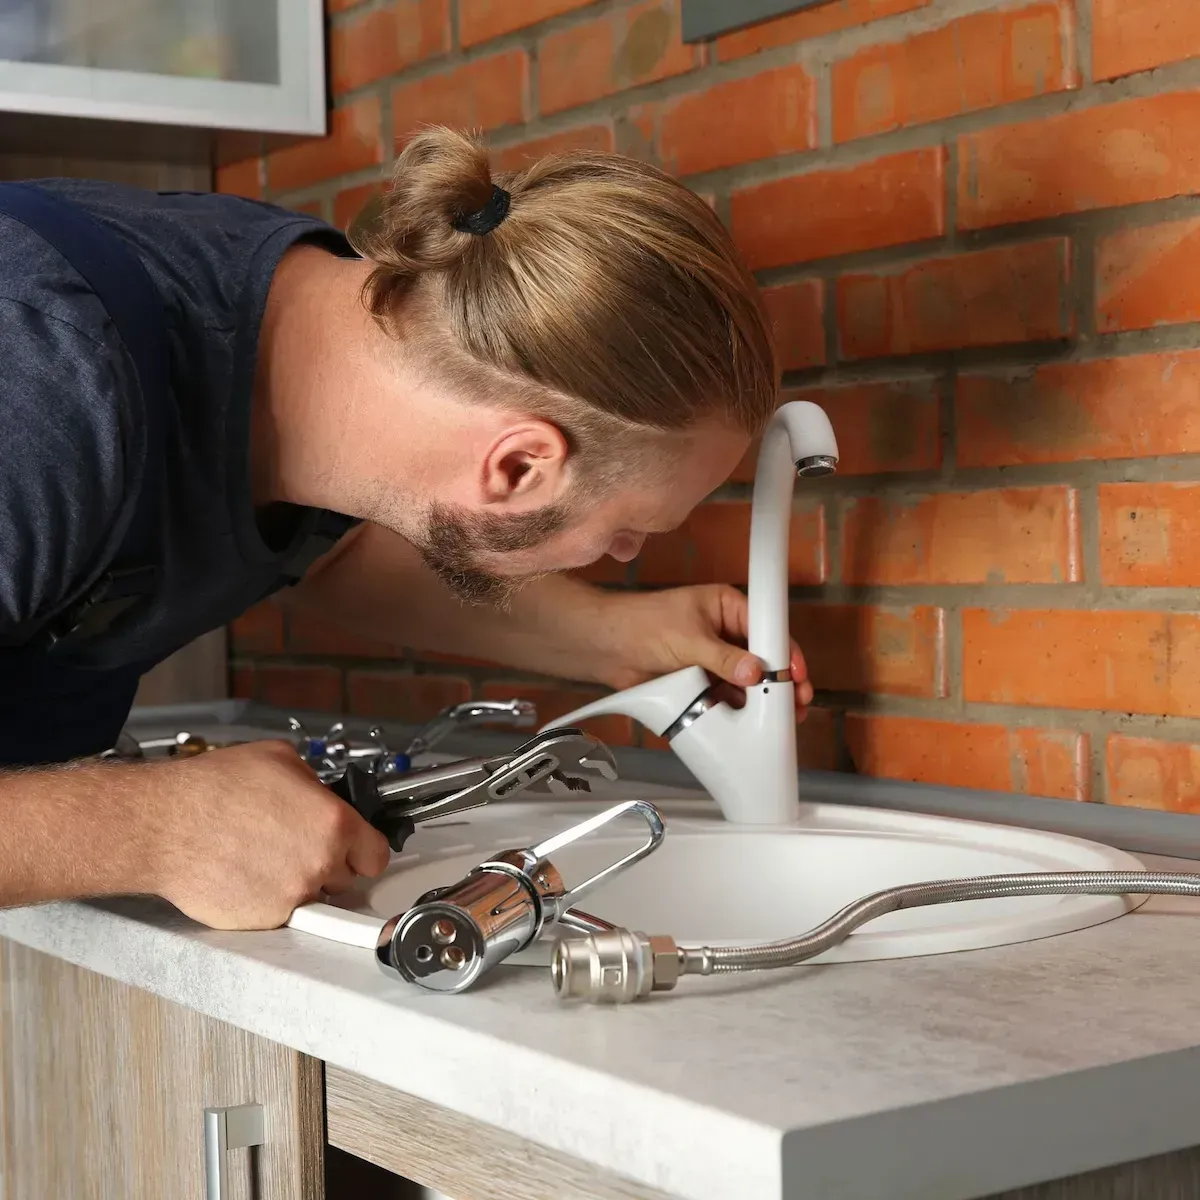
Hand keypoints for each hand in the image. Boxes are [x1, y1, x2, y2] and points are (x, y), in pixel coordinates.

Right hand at [151, 740, 390, 929]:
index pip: (376, 855)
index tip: (356, 851)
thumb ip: (316, 783)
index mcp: (333, 823)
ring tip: (264, 857)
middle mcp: (319, 863)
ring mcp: (292, 896)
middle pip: (345, 878)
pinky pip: (280, 914)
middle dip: (327, 864)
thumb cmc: (213, 789)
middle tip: (294, 845)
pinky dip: (268, 900)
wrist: (164, 825)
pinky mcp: (264, 920)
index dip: (364, 851)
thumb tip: (324, 796)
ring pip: (312, 897)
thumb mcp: (280, 759)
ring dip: (298, 883)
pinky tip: (246, 873)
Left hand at [580, 584, 812, 716]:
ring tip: (783, 720)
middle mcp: (726, 632)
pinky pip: (727, 697)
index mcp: (727, 607)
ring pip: (747, 681)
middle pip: (763, 658)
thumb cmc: (643, 625)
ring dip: (763, 700)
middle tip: (798, 704)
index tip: (797, 674)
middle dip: (780, 681)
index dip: (785, 652)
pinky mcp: (702, 682)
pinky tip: (754, 724)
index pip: (767, 628)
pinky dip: (739, 710)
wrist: (604, 647)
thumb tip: (755, 672)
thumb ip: (723, 658)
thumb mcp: (688, 639)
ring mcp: (714, 659)